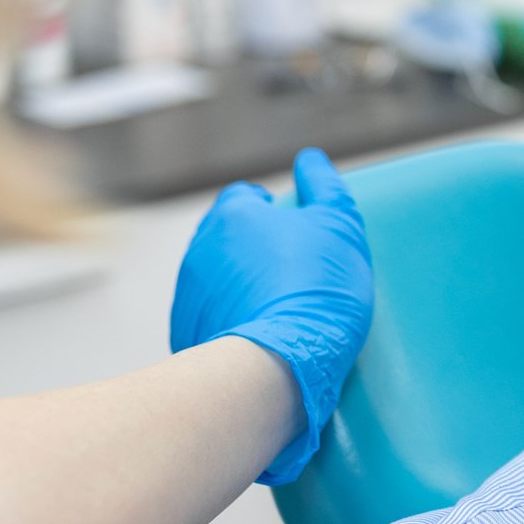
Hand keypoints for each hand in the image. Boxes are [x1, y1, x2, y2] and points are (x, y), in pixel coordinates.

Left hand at [169, 148, 372, 485]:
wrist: (275, 364)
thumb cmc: (314, 289)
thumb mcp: (338, 228)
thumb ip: (324, 187)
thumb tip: (310, 159)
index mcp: (233, 215)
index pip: (245, 197)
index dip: (269, 210)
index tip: (292, 230)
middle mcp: (201, 247)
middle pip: (225, 236)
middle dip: (251, 247)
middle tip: (288, 270)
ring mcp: (188, 292)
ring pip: (215, 277)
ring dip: (239, 283)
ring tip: (276, 307)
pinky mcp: (185, 332)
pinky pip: (209, 315)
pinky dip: (229, 318)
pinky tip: (259, 334)